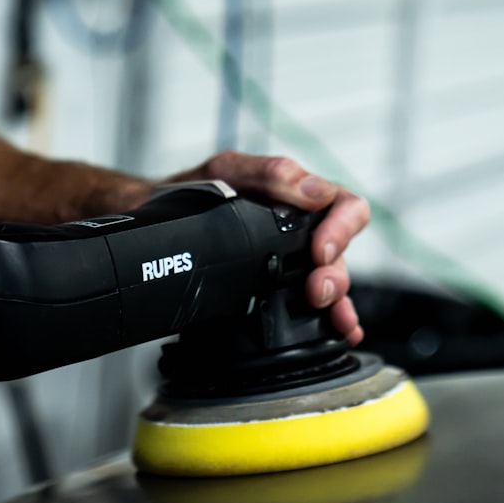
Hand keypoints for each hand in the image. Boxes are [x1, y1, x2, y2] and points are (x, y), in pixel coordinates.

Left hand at [164, 151, 370, 344]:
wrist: (158, 214)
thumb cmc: (196, 190)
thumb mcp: (227, 170)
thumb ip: (268, 173)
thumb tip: (313, 190)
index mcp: (298, 198)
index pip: (344, 207)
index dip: (341, 229)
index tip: (320, 249)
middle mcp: (301, 230)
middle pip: (340, 254)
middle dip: (335, 275)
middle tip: (317, 290)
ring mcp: (292, 261)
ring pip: (330, 281)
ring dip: (337, 301)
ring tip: (330, 315)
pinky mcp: (277, 287)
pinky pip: (313, 304)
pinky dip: (333, 319)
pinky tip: (341, 332)